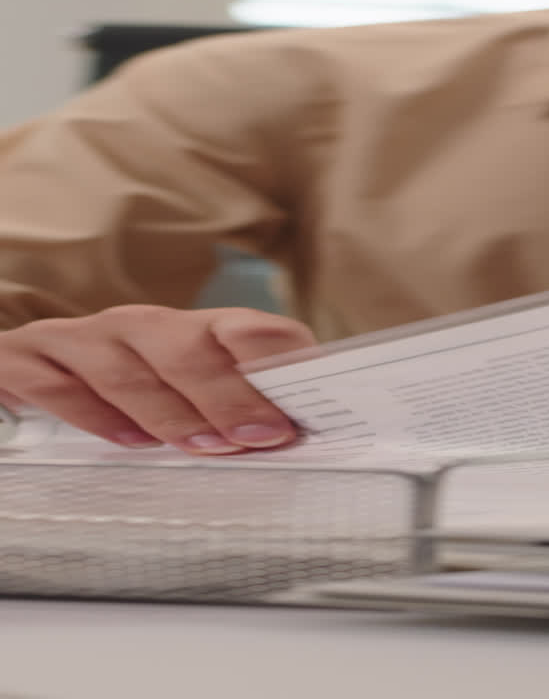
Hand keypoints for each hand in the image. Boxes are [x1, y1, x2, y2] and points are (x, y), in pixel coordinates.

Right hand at [0, 305, 316, 454]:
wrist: (39, 369)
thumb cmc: (138, 388)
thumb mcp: (194, 390)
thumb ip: (241, 407)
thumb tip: (295, 438)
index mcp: (196, 329)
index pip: (249, 328)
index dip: (273, 365)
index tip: (292, 414)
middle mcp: (140, 327)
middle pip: (188, 348)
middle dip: (227, 394)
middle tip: (257, 437)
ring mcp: (81, 341)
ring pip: (127, 368)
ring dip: (171, 411)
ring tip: (203, 447)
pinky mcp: (25, 362)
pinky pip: (55, 384)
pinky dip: (93, 413)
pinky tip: (127, 441)